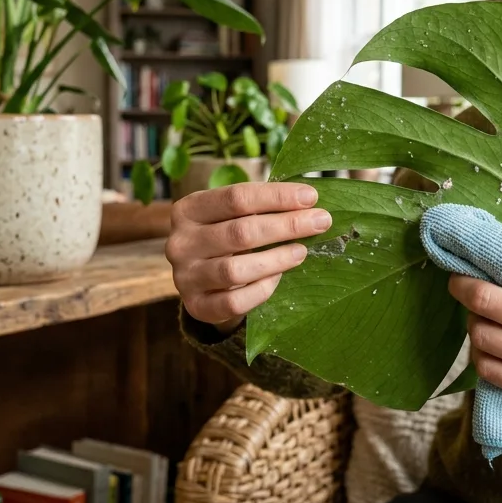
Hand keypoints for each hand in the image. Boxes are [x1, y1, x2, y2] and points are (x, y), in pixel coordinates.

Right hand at [166, 182, 331, 332]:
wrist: (201, 280)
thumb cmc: (226, 237)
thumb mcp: (232, 215)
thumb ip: (262, 207)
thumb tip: (309, 203)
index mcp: (188, 209)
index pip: (236, 197)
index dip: (277, 196)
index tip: (311, 197)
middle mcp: (181, 242)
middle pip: (240, 232)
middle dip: (286, 225)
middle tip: (320, 222)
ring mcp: (185, 277)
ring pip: (236, 270)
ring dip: (276, 259)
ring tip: (302, 252)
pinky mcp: (197, 306)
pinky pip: (235, 302)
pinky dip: (261, 290)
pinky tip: (278, 278)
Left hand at [448, 249, 501, 484]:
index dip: (482, 254)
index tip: (469, 255)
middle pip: (484, 299)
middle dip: (461, 287)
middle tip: (458, 284)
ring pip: (481, 335)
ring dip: (474, 323)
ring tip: (482, 318)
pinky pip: (488, 369)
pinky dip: (482, 355)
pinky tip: (491, 347)